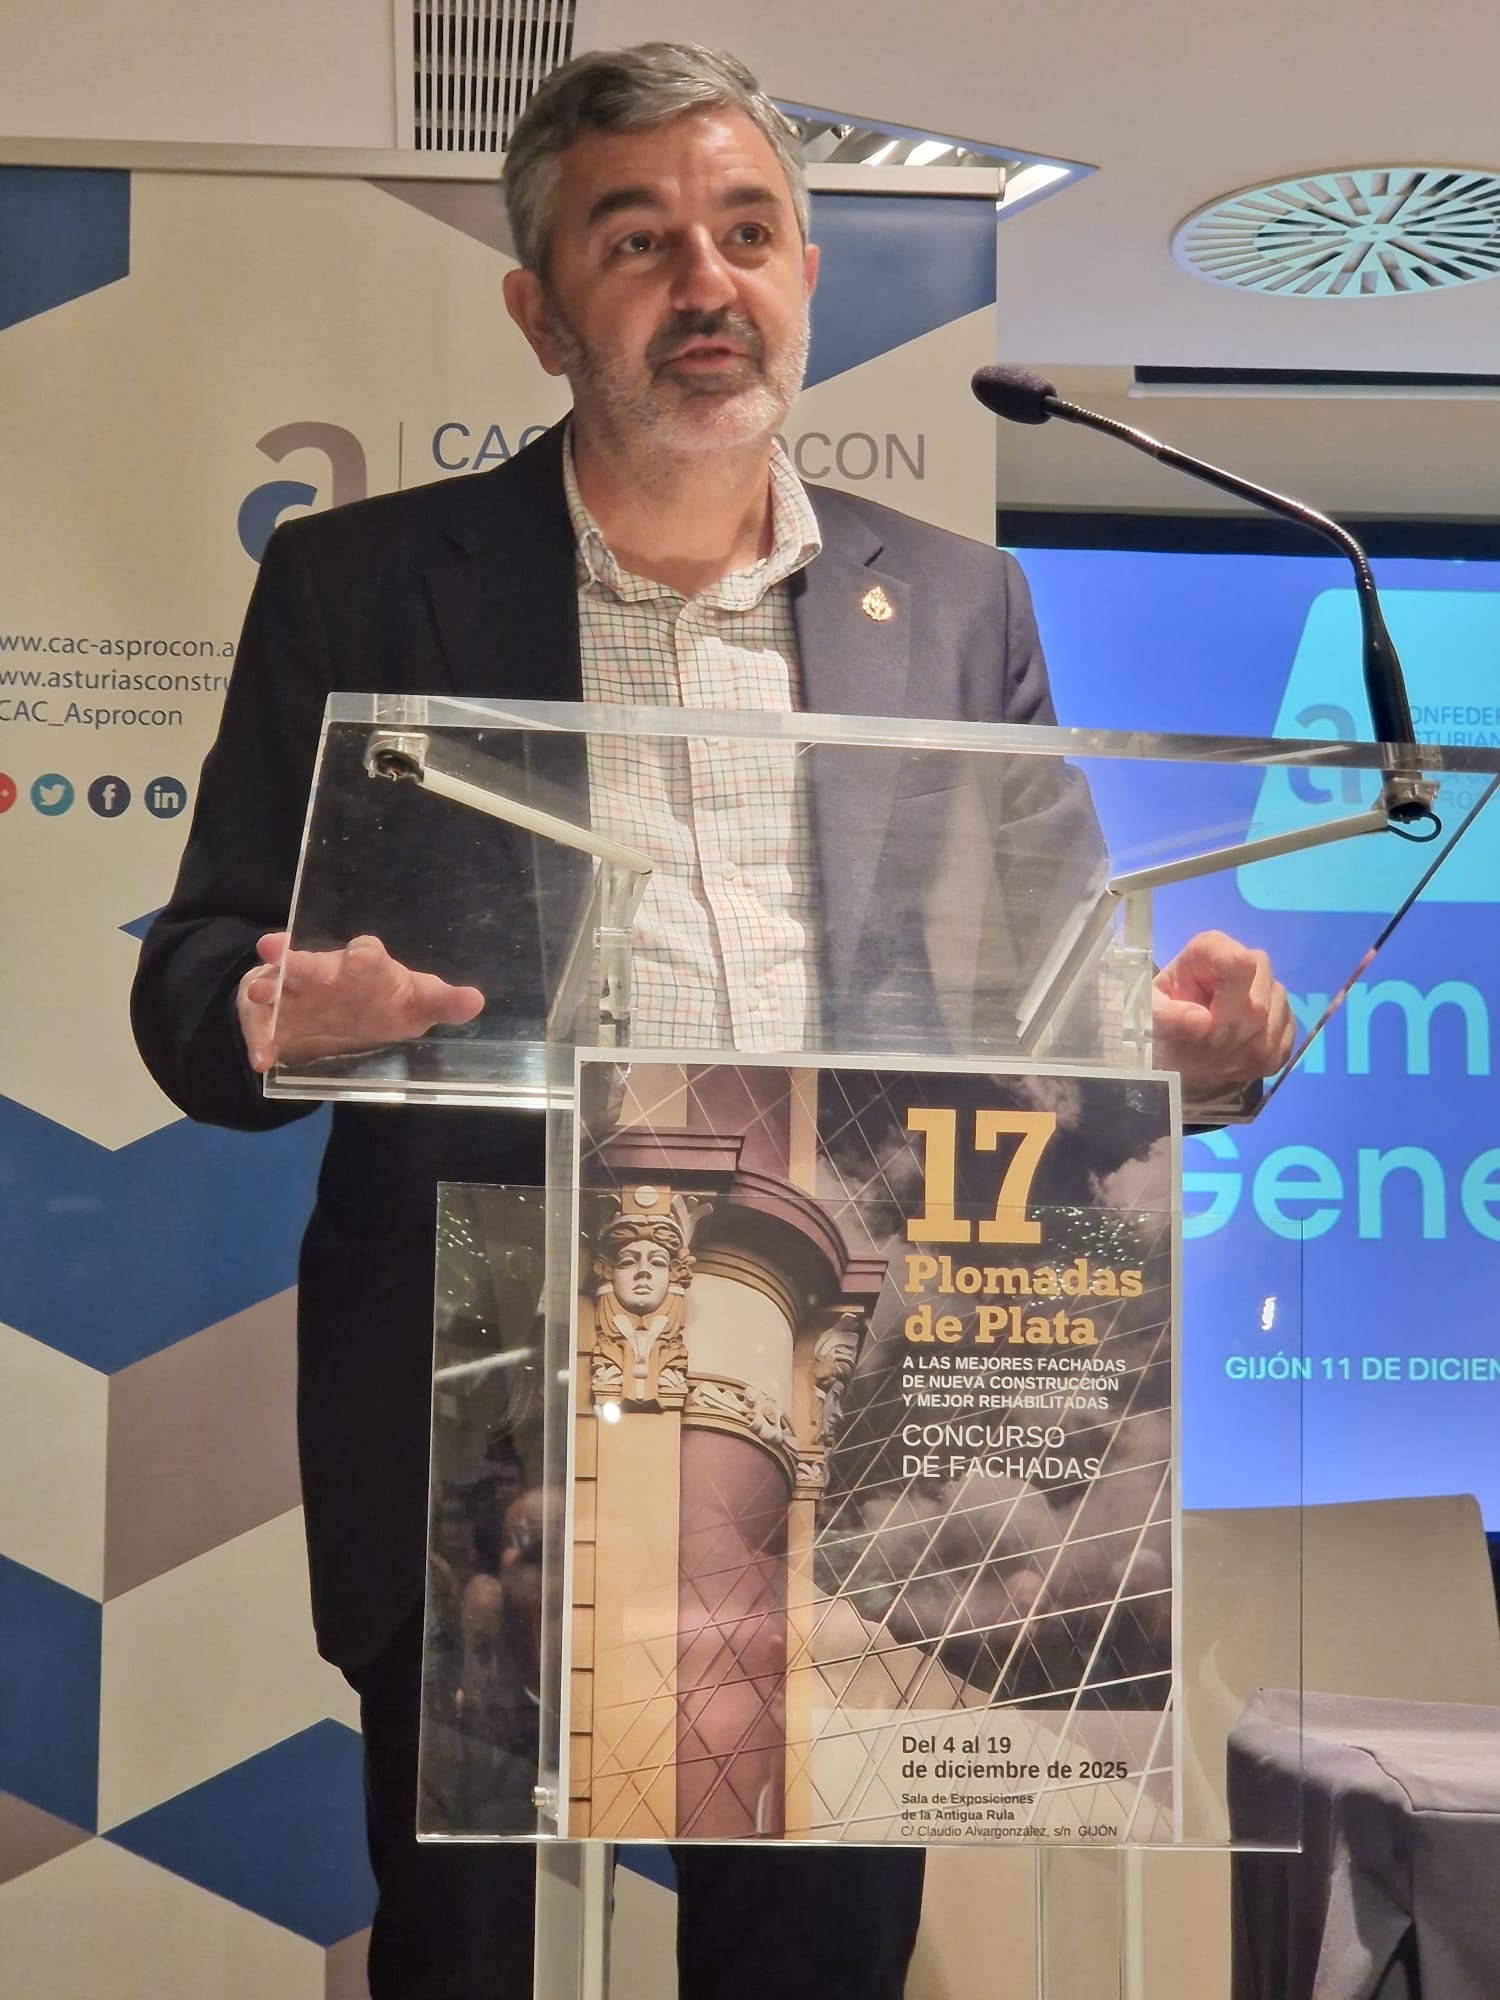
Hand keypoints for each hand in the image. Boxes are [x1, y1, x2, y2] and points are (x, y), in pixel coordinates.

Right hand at [236, 931, 484, 1072]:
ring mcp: (295, 992)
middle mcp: (326, 972)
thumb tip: (475, 1001)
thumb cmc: (382, 1002)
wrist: (338, 1013)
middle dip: (296, 960)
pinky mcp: (273, 1016)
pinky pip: (262, 1025)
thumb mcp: (415, 1005)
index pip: (366, 956)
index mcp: (364, 968)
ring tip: (258, 994)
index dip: (363, 955)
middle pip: (311, 963)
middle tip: (277, 951)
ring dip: (266, 987)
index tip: (360, 956)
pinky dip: (259, 1039)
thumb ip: (442, 1003)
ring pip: (276, 984)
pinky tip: (261, 1059)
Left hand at [1151, 930, 1293, 1089]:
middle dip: (1225, 1038)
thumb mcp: (1149, 1014)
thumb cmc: (1163, 1018)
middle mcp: (1253, 963)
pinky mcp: (1286, 1023)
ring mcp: (1275, 993)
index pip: (1240, 965)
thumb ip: (1164, 1015)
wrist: (1180, 1041)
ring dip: (1235, 1057)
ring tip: (1208, 1059)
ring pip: (1268, 1033)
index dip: (1224, 1005)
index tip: (1202, 1026)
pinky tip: (1228, 1063)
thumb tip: (1201, 1021)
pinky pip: (1278, 1051)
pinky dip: (1250, 1066)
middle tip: (1198, 1052)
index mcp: (1213, 949)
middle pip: (1256, 1006)